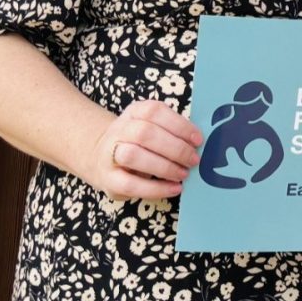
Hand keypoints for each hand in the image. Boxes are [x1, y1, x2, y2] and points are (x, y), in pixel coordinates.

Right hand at [78, 99, 201, 200]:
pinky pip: (130, 184)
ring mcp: (110, 154)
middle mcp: (119, 130)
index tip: (198, 140)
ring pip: (133, 156)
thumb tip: (199, 144)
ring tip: (183, 174)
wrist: (102, 157)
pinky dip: (155, 189)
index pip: (155, 111)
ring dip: (164, 167)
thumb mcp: (155, 128)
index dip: (179, 125)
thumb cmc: (140, 142)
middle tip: (194, 160)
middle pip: (145, 134)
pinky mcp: (108, 179)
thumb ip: (173, 131)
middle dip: (175, 148)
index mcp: (135, 112)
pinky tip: (174, 189)